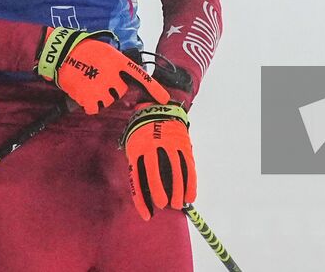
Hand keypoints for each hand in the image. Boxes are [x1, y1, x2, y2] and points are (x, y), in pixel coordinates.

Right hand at [35, 27, 168, 114]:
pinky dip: (88, 104)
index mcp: (118, 62)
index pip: (140, 76)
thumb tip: (123, 80)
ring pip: (107, 101)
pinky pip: (94, 107)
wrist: (62, 53)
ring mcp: (101, 87)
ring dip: (99, 96)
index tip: (165, 99)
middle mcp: (113, 75)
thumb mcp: (106, 52)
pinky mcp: (88, 97)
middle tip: (97, 78)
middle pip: (120, 92)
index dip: (154, 89)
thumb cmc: (83, 49)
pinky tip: (82, 92)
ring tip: (88, 82)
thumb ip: (117, 65)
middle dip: (112, 89)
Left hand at [122, 102, 195, 219]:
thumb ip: (137, 165)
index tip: (147, 215)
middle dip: (160, 192)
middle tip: (164, 205)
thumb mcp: (133, 146)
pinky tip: (191, 196)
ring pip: (175, 171)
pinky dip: (190, 183)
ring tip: (179, 204)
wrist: (157, 109)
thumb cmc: (142, 134)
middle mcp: (152, 147)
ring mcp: (169, 145)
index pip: (137, 179)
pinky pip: (188, 166)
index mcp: (137, 151)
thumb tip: (142, 191)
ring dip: (178, 190)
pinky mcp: (182, 144)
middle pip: (155, 173)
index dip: (141, 200)